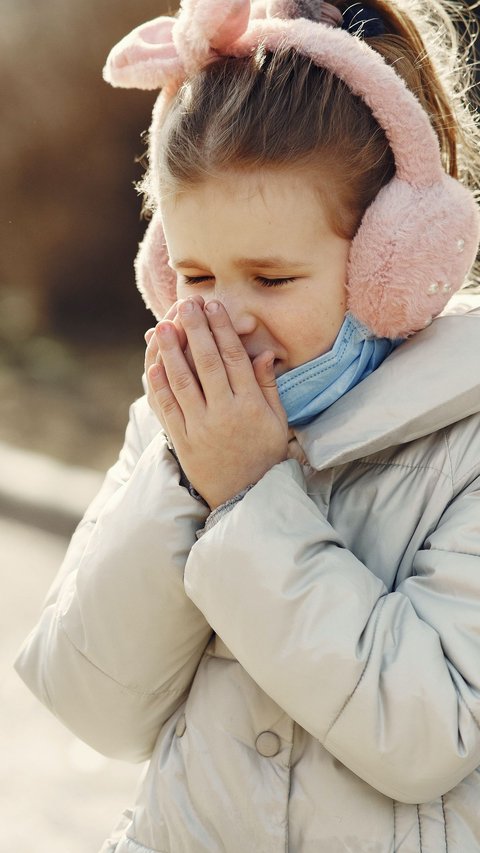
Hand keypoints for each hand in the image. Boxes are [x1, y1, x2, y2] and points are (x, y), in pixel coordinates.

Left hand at [145, 297, 288, 509]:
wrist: (245, 497)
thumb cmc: (265, 456)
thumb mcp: (277, 422)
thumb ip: (268, 387)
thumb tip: (264, 352)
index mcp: (250, 405)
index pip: (234, 358)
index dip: (222, 329)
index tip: (214, 306)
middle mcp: (224, 413)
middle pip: (206, 363)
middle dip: (195, 330)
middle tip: (186, 304)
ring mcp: (200, 427)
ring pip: (182, 382)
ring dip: (171, 351)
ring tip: (163, 326)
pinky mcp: (183, 441)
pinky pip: (167, 408)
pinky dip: (159, 385)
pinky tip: (153, 364)